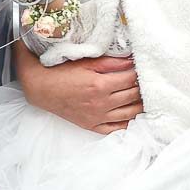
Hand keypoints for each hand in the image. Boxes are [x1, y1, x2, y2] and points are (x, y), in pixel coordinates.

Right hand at [16, 50, 142, 134]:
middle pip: (132, 96)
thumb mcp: (86, 61)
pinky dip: (128, 123)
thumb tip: (131, 61)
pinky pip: (115, 128)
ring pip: (129, 113)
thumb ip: (111, 62)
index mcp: (100, 85)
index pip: (131, 79)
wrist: (41, 88)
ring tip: (146, 97)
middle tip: (148, 81)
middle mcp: (101, 103)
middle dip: (143, 87)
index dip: (140, 73)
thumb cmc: (62, 72)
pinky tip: (134, 117)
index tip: (144, 68)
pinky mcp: (92, 125)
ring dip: (140, 105)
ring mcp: (97, 116)